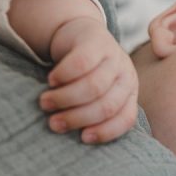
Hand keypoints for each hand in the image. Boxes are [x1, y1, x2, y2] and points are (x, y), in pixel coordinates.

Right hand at [39, 16, 138, 143]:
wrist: (79, 35)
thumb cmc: (86, 74)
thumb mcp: (97, 94)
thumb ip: (93, 113)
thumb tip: (78, 140)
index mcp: (130, 93)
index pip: (125, 118)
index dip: (105, 131)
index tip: (83, 138)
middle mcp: (126, 75)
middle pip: (106, 105)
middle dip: (78, 118)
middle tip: (54, 124)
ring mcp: (114, 56)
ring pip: (93, 87)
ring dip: (66, 99)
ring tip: (45, 103)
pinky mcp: (96, 40)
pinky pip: (81, 64)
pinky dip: (64, 76)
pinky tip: (51, 81)